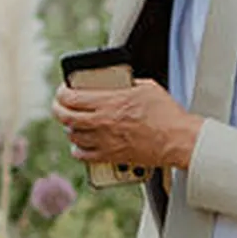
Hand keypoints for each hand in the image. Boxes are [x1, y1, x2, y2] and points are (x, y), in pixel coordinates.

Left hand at [52, 79, 199, 172]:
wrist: (178, 140)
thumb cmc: (167, 114)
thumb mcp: (146, 88)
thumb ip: (126, 84)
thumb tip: (117, 82)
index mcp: (110, 103)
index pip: (71, 98)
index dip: (61, 93)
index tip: (62, 91)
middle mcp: (103, 122)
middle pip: (66, 117)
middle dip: (58, 110)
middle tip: (59, 107)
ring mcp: (106, 140)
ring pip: (73, 136)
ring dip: (70, 128)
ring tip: (73, 124)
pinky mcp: (112, 156)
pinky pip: (84, 155)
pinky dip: (78, 150)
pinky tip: (79, 145)